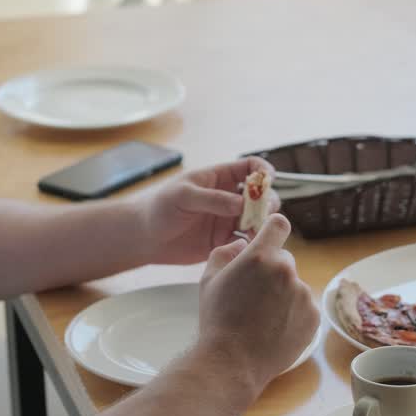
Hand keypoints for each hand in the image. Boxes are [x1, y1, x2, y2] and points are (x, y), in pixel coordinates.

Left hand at [139, 157, 279, 264]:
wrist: (145, 237)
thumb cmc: (160, 208)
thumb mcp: (183, 196)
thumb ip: (212, 199)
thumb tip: (242, 204)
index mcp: (219, 178)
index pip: (250, 166)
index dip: (263, 171)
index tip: (269, 181)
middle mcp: (228, 197)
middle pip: (261, 195)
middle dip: (267, 202)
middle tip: (263, 214)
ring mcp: (228, 220)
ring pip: (257, 220)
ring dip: (262, 225)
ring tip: (255, 234)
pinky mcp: (224, 241)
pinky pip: (245, 242)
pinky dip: (250, 244)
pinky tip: (244, 248)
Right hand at [196, 214, 319, 388]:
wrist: (232, 362)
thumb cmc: (217, 320)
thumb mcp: (209, 280)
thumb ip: (225, 253)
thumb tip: (242, 244)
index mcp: (260, 256)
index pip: (278, 224)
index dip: (273, 230)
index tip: (269, 238)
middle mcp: (286, 270)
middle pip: (284, 259)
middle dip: (272, 271)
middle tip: (254, 294)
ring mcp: (303, 294)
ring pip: (294, 285)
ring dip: (283, 294)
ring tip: (262, 318)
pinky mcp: (313, 315)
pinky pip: (304, 306)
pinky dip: (293, 313)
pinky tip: (274, 328)